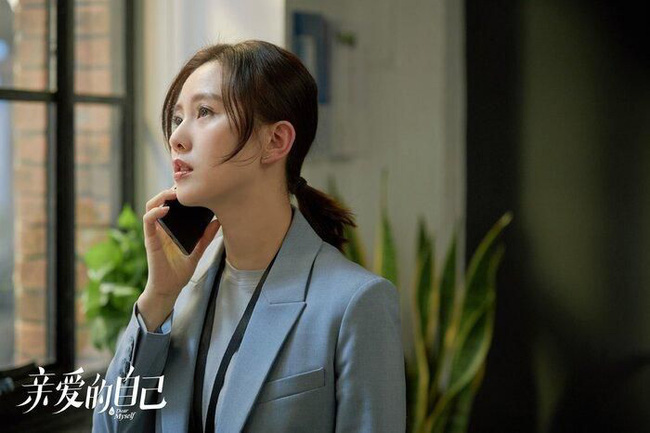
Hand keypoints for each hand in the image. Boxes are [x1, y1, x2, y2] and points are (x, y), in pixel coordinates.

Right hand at [137, 187, 219, 328]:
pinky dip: (155, 213)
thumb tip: (218, 222)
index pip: (170, 205)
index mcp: (170, 228)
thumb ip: (205, 238)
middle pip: (159, 201)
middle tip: (184, 185)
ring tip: (174, 192)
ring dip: (160, 197)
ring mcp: (154, 233)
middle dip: (169, 190)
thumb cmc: (179, 272)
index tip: (190, 185)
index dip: (176, 193)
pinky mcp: (150, 241)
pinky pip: (148, 222)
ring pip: (150, 207)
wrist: (169, 289)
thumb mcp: (197, 252)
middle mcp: (161, 228)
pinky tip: (166, 209)